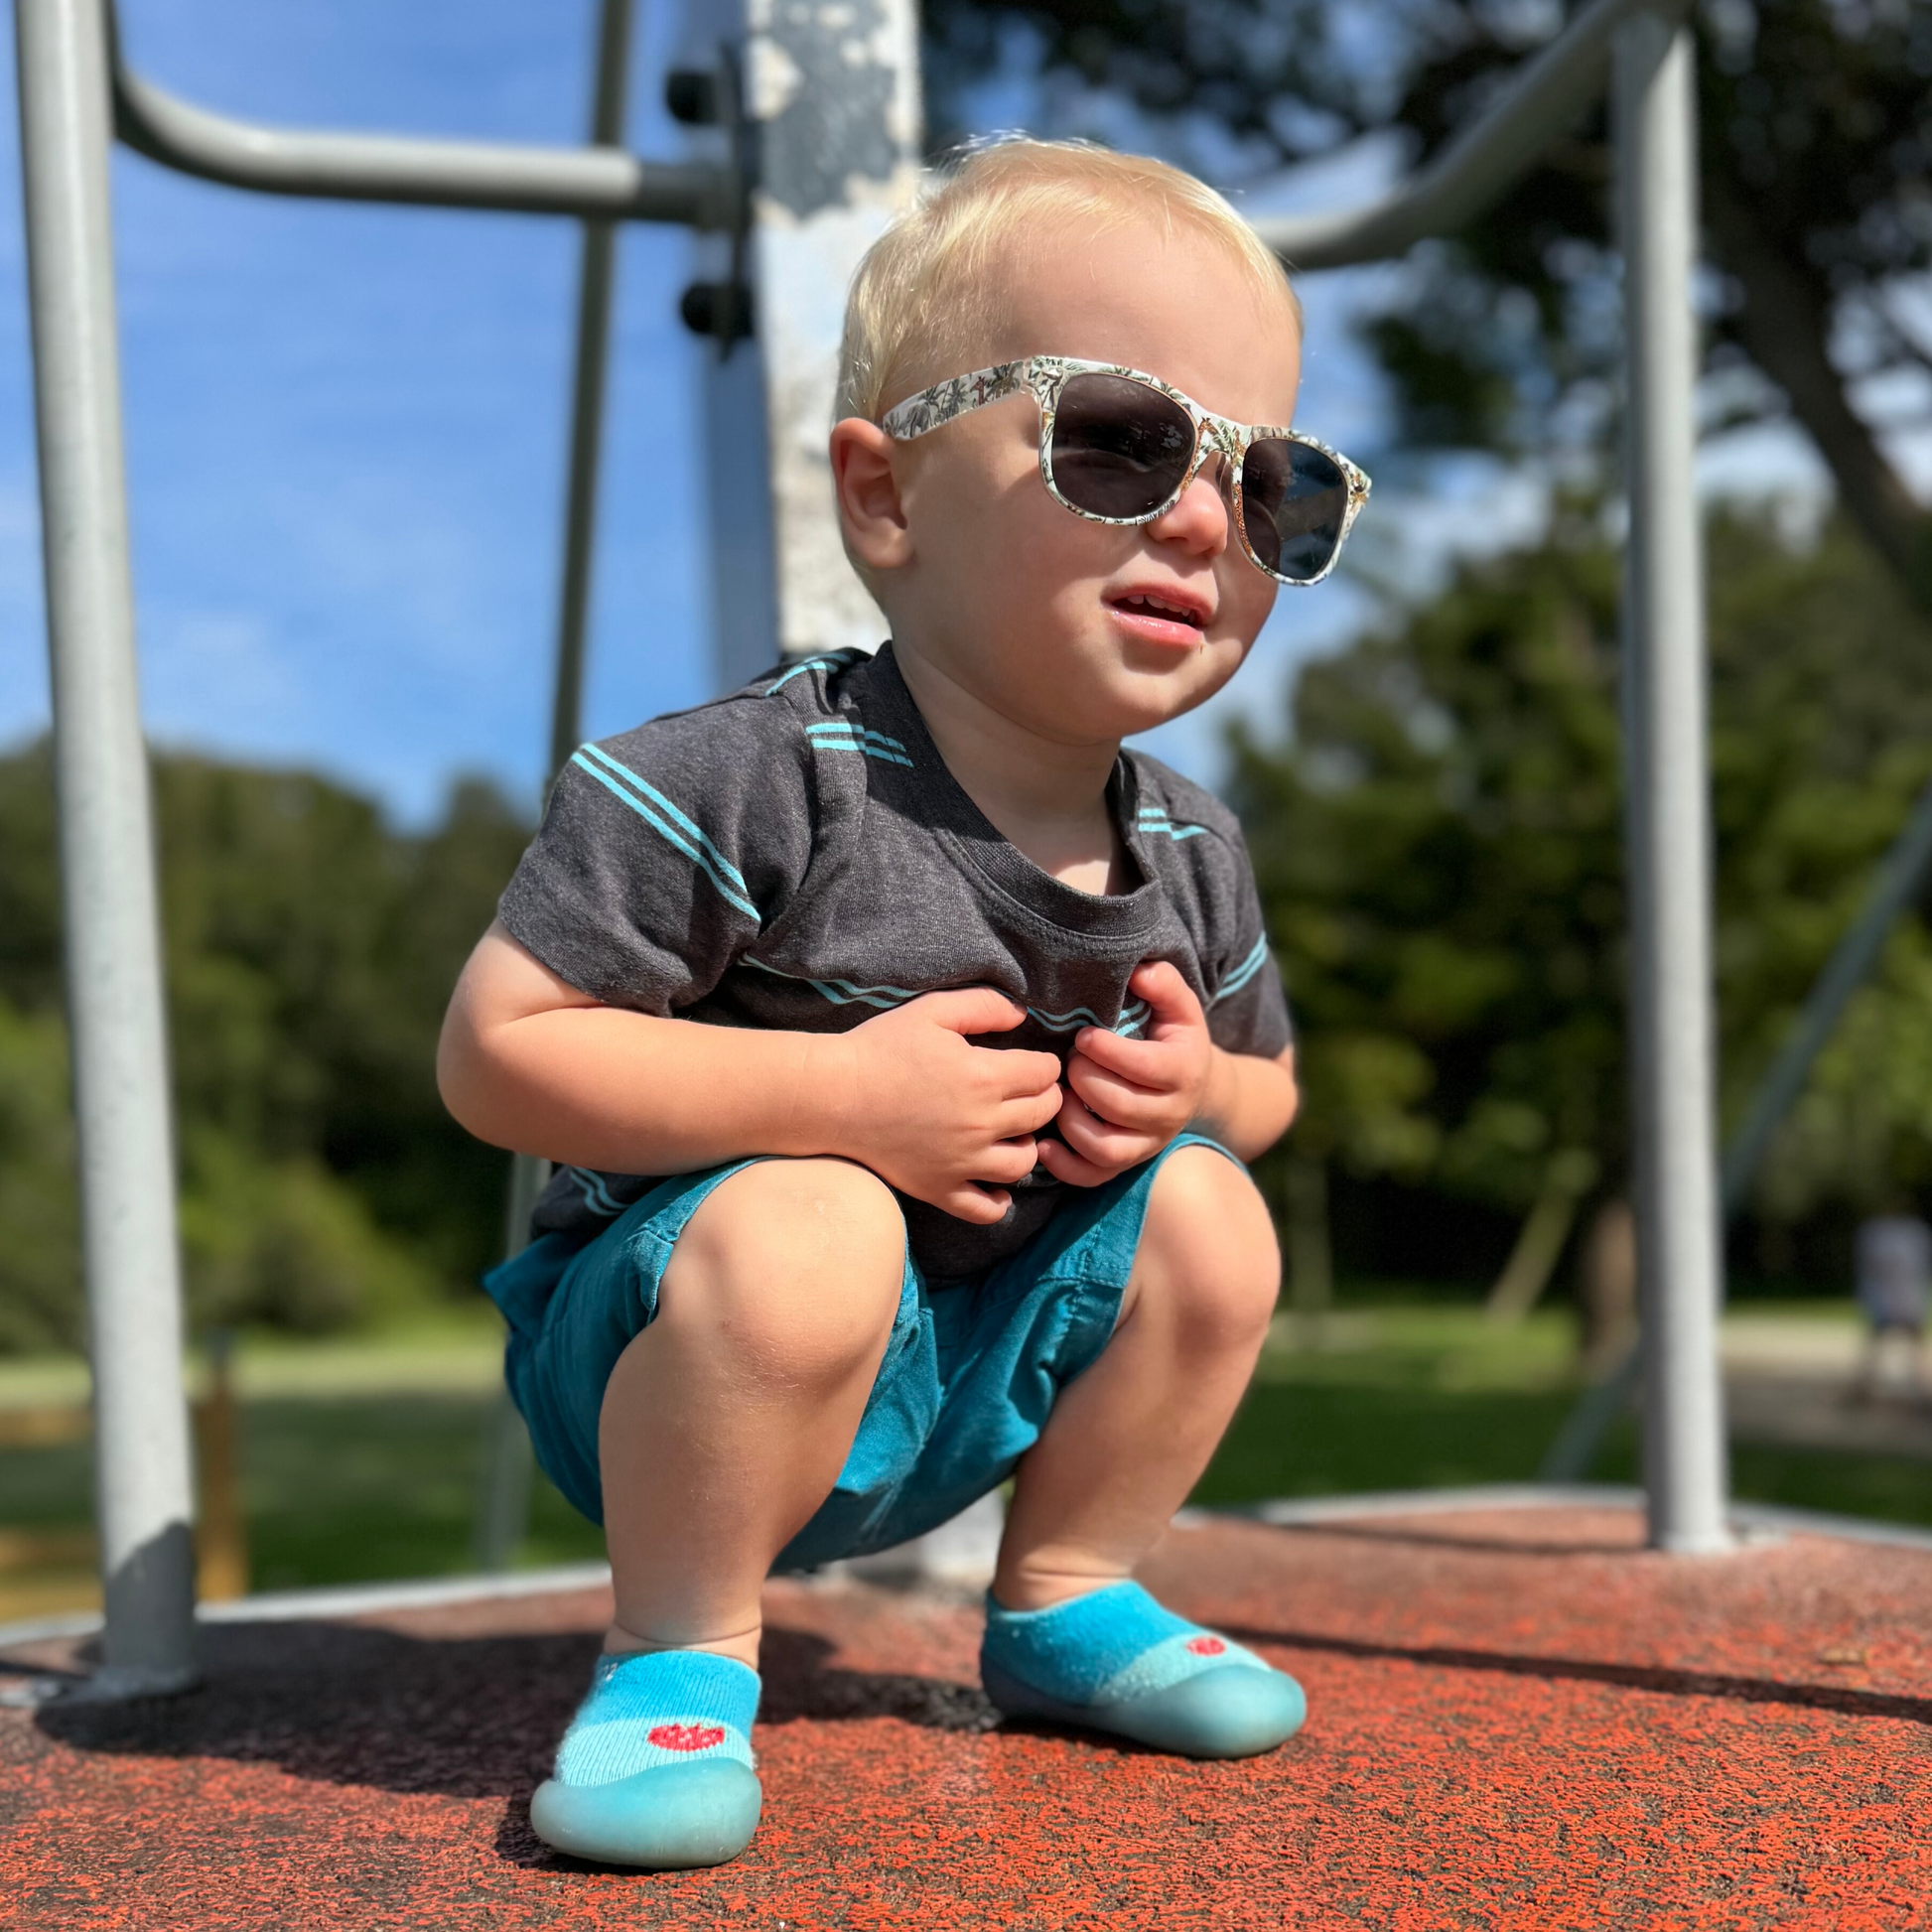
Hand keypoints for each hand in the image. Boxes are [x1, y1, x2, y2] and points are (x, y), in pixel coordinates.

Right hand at [818, 988, 1063, 1223]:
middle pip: (1042, 1115)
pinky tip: (995, 1184)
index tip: (1034, 1062)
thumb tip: (1021, 1014)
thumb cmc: (880, 1049)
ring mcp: (962, 1162)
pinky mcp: (940, 1188)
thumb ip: (983, 1005)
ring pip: (1023, 1163)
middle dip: (1045, 1099)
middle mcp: (981, 1123)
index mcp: (984, 1076)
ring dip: (1027, 1145)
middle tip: (1030, 1091)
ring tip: (1013, 1133)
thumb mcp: (932, 1011)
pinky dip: (1000, 1201)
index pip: (1044, 1074)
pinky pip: (986, 1209)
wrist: (833, 1095)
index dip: (1045, 1064)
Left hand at [1037, 961, 1216, 1187]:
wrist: (1194, 1087)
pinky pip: (1094, 1176)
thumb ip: (1163, 984)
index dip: (1106, 1050)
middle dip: (1084, 1078)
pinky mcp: (1127, 1164)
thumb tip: (1139, 972)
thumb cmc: (1174, 1038)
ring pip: (1105, 1147)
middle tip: (1068, 1059)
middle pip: (1119, 1105)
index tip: (1084, 1035)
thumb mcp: (1180, 1007)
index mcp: (1183, 1071)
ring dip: (1071, 1120)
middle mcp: (1169, 1114)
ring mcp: (1147, 1144)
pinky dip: (1065, 1165)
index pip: (1143, 1066)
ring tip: (1059, 1092)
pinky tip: (1044, 1143)